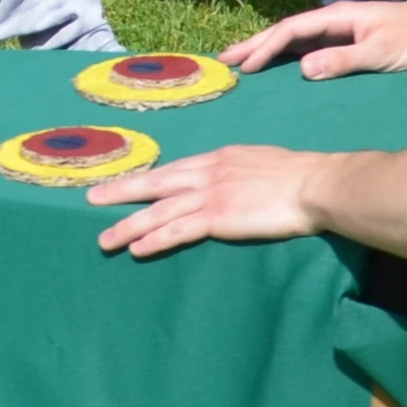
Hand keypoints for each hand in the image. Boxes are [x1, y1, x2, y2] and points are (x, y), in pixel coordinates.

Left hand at [91, 141, 329, 259]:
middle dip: (121, 191)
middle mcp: (207, 172)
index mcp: (218, 158)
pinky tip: (136, 249)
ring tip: (104, 239)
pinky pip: (177, 230)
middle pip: (155, 183)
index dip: (148, 178)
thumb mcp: (261, 161)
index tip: (126, 183)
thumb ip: (240, 170)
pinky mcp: (217, 217)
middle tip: (92, 198)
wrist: (314, 184)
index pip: (175, 169)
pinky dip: (154, 239)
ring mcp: (210, 194)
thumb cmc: (299, 175)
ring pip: (158, 210)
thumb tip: (235, 179)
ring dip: (128, 225)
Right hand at [226, 0, 406, 79]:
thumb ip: (342, 61)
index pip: (291, 30)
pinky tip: (280, 65)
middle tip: (224, 59)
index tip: (245, 66)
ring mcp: (342, 28)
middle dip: (255, 44)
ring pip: (296, 37)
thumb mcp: (381, 54)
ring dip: (269, 48)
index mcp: (339, 16)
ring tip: (242, 62)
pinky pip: (311, 45)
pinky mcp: (351, 38)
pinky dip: (289, 54)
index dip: (265, 47)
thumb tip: (303, 69)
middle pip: (287, 30)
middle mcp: (336, 18)